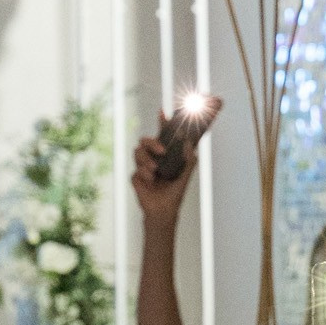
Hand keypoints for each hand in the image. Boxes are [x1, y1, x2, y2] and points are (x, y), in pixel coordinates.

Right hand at [131, 112, 209, 229]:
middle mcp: (152, 158)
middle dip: (152, 143)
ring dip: (147, 161)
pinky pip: (136, 170)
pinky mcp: (136, 177)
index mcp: (165, 155)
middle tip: (162, 151)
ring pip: (137, 152)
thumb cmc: (174, 192)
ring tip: (155, 171)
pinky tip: (151, 181)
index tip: (162, 113)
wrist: (164, 211)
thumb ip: (189, 160)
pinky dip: (144, 175)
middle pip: (145, 140)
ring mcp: (142, 166)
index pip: (162, 135)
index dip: (161, 123)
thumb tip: (189, 144)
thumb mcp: (185, 176)